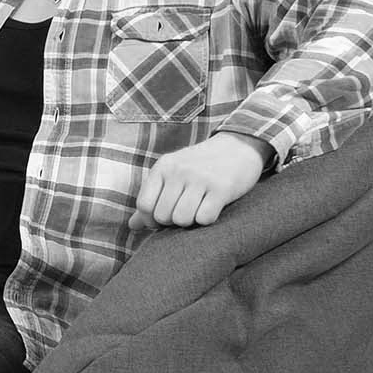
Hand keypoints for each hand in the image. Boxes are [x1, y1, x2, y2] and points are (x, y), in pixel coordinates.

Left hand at [126, 131, 272, 231]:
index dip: (151, 219)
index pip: (144, 205)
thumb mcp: (173, 174)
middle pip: (163, 216)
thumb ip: (152, 199)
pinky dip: (207, 219)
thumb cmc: (201, 165)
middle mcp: (179, 171)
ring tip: (198, 209)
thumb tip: (132, 226)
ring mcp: (200, 178)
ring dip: (190, 222)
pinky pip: (205, 218)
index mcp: (163, 167)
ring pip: (182, 219)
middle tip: (186, 211)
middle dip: (172, 221)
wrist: (239, 146)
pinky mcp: (222, 188)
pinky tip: (212, 207)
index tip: (164, 218)